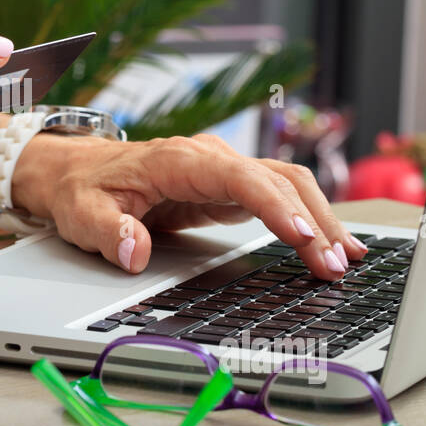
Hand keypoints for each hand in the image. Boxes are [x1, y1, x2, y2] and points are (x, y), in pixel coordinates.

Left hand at [11, 133, 367, 280]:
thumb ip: (108, 232)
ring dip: (321, 219)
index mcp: (180, 160)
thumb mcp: (82, 212)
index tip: (302, 238)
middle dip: (314, 221)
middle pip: (279, 180)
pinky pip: (280, 196)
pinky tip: (330, 244)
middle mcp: (210, 158)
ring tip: (348, 259)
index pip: (241, 179)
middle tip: (336, 266)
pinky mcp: (229, 188)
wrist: (78, 170)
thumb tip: (134, 252)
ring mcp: (224, 170)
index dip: (275, 208)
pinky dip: (309, 218)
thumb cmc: (83, 189)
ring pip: (288, 185)